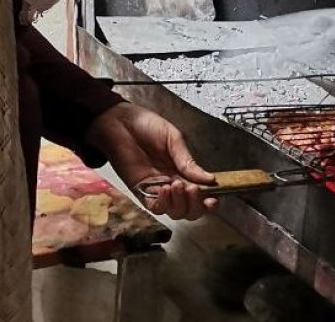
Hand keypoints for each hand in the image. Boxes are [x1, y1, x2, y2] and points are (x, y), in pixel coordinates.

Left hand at [88, 102, 215, 220]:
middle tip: (194, 189)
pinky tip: (165, 188)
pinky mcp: (140, 191)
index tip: (214, 198)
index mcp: (183, 171)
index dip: (209, 200)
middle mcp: (172, 183)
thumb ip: (188, 162)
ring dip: (180, 204)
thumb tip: (210, 179)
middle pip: (190, 209)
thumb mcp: (174, 139)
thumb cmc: (146, 125)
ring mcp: (157, 190)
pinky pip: (155, 207)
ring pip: (175, 212)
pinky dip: (164, 203)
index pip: (201, 193)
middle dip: (196, 205)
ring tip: (178, 185)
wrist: (120, 122)